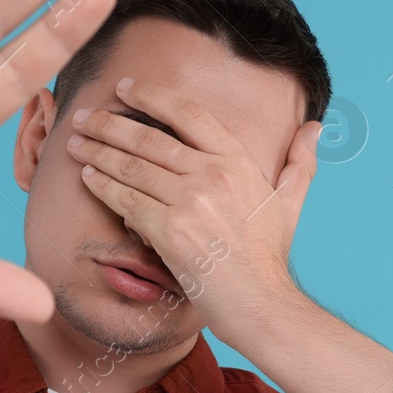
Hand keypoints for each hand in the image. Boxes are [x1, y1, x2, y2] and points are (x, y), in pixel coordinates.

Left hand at [63, 77, 321, 340]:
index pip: (188, 113)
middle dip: (110, 124)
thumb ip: (299, 161)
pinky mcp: (168, 230)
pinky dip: (103, 186)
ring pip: (132, 166)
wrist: (261, 304)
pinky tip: (88, 177)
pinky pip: (126, 199)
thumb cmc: (271, 258)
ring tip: (76, 142)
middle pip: (149, 137)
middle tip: (84, 117)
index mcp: (237, 160)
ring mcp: (189, 200)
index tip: (124, 87)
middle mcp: (212, 173)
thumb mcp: (291, 202)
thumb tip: (316, 127)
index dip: (151, 95)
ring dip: (98, 151)